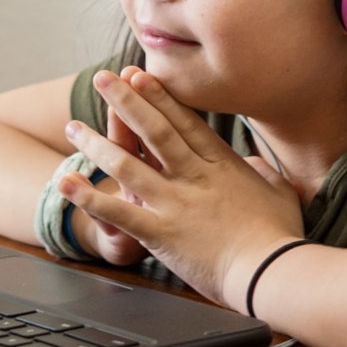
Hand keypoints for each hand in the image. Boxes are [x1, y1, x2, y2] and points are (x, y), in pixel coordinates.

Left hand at [60, 67, 304, 308]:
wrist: (271, 271)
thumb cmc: (280, 236)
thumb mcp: (280, 192)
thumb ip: (262, 172)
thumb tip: (253, 163)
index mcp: (220, 165)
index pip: (183, 122)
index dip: (158, 96)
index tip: (139, 75)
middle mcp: (192, 176)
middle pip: (153, 130)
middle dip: (125, 101)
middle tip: (103, 78)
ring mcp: (174, 202)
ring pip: (127, 164)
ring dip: (96, 144)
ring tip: (74, 127)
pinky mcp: (160, 232)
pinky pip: (117, 211)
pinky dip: (89, 197)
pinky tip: (66, 182)